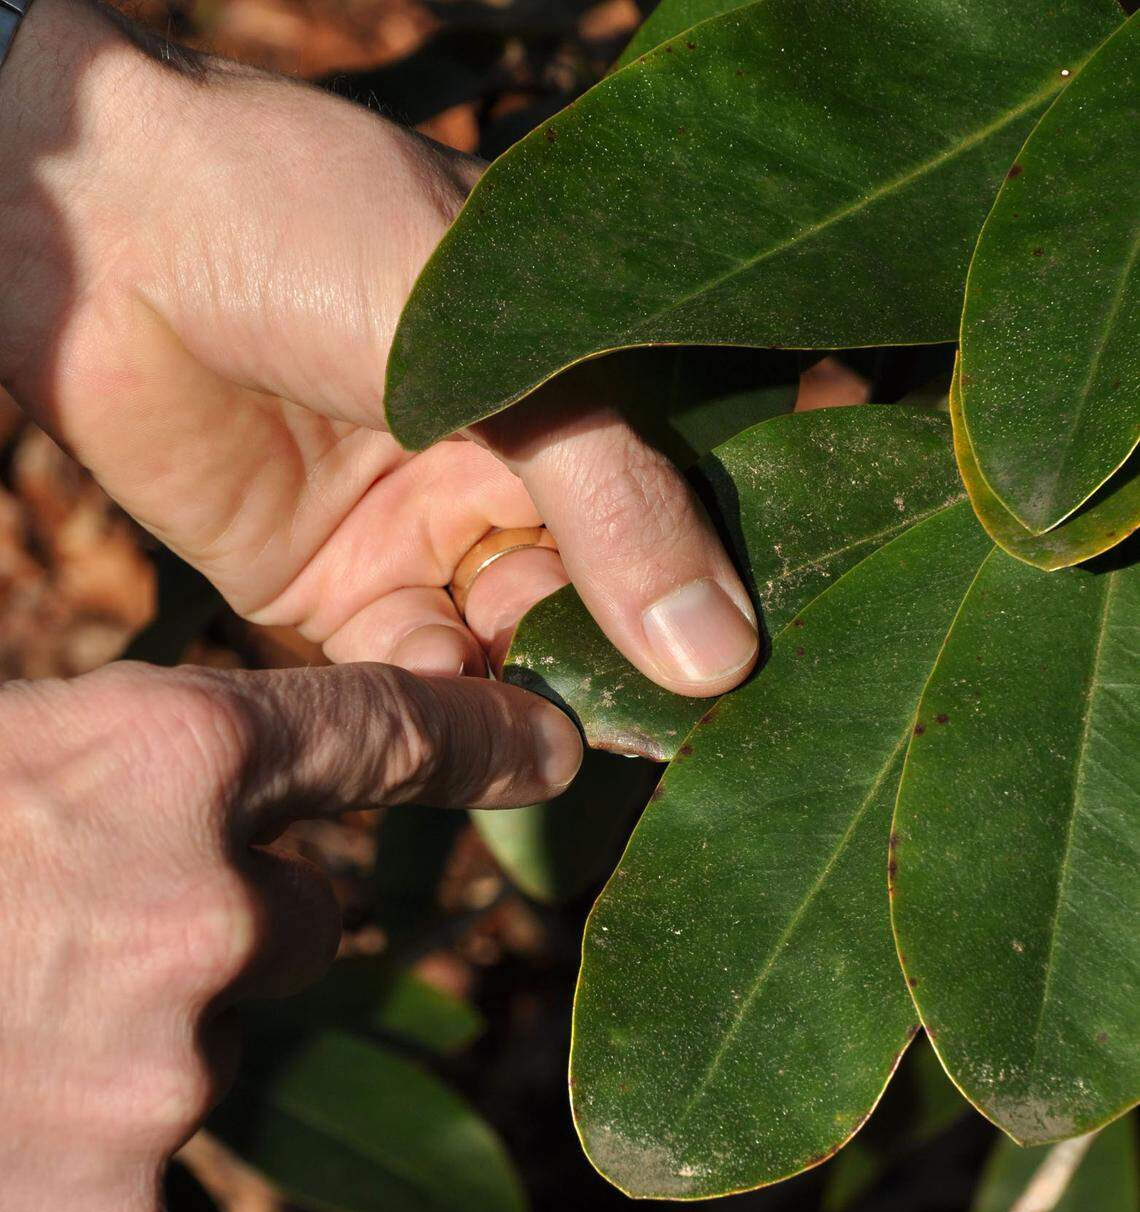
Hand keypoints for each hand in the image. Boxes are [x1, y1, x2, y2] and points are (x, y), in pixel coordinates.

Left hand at [0, 0, 758, 693]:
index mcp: (576, 382)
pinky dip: (430, 686)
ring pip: (512, 643)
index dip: (715, 584)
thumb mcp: (506, 353)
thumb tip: (721, 659)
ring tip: (547, 715)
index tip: (749, 670)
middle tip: (643, 719)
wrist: (105, 235)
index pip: (680, 501)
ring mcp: (423, 528)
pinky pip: (410, 666)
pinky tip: (435, 668)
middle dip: (618, 657)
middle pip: (602, 593)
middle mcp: (512, 465)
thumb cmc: (319, 234)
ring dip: (529, 685)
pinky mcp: (338, 585)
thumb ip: (615, 504)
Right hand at [0, 659, 579, 1211]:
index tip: (545, 746)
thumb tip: (208, 770)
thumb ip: (114, 761)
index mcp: (156, 763)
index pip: (372, 734)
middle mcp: (196, 928)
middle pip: (306, 915)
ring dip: (127, 1027)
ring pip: (208, 1043)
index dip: (466, 736)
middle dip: (233, 910)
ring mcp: (154, 1094)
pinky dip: (65, 1131)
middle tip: (80, 909)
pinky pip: (129, 1157)